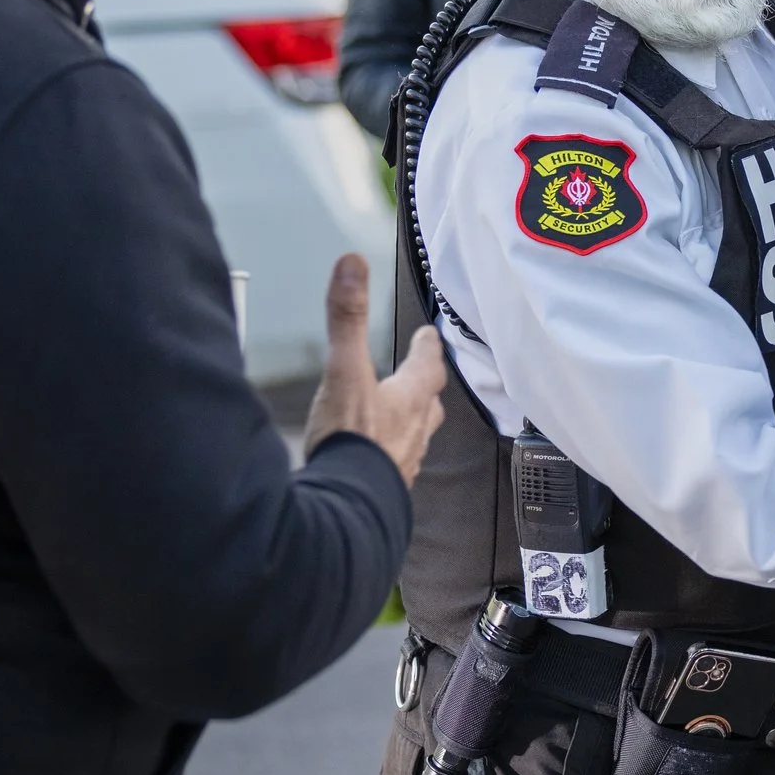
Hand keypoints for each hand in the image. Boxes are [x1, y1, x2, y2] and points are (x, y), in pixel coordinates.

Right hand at [304, 254, 444, 487]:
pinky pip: (394, 466)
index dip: (428, 348)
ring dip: (410, 423)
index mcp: (410, 399)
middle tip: (422, 377)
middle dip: (426, 388)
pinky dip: (389, 455)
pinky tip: (374, 459)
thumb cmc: (351, 440)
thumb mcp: (344, 371)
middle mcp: (414, 431)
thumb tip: (352, 263)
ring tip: (399, 418)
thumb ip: (347, 318)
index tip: (430, 336)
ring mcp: (402, 464)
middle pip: (429, 404)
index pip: (429, 365)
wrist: (344, 512)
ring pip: (415, 437)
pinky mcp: (385, 490)